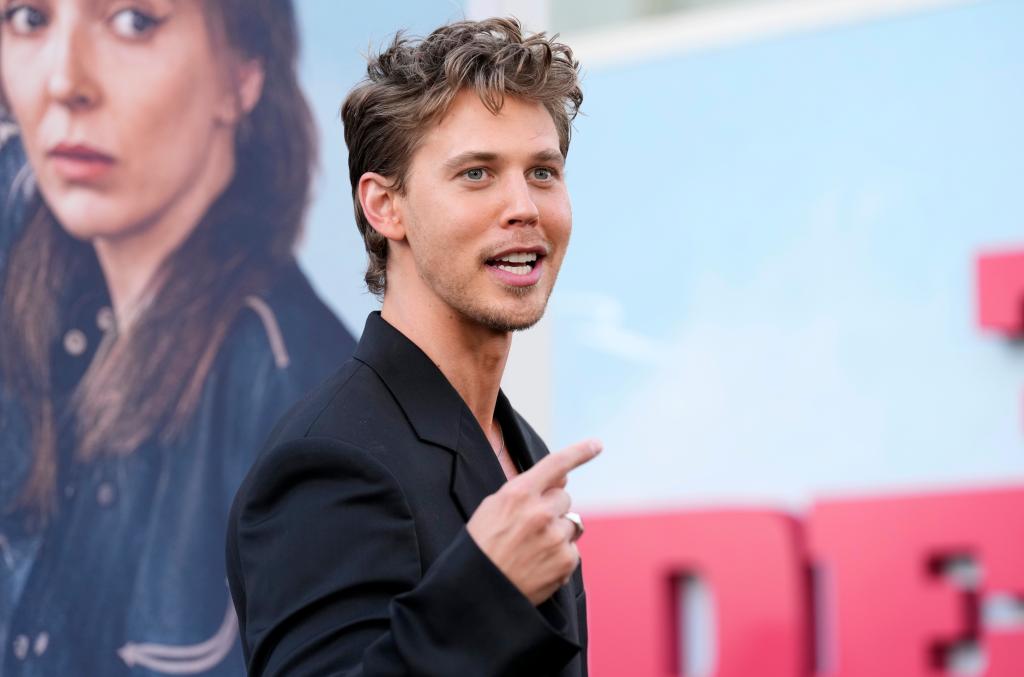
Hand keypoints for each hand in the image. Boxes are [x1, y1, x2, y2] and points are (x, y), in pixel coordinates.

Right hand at [467, 438, 601, 604]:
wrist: (477, 591)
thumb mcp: (493, 507)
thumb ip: (526, 489)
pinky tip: (537, 565)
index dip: (579, 452)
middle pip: (564, 497)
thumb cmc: (481, 546)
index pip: (555, 464)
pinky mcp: (565, 562)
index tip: (597, 444)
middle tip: (530, 527)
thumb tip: (563, 478)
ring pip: (571, 523)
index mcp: (518, 493)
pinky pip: (572, 550)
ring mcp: (555, 538)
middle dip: (552, 508)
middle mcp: (540, 512)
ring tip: (532, 550)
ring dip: (557, 532)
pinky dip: (559, 556)